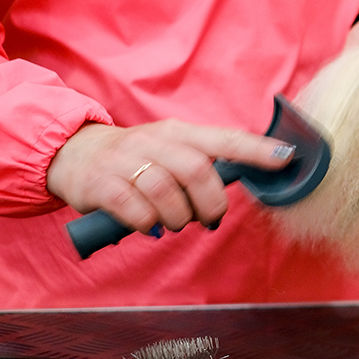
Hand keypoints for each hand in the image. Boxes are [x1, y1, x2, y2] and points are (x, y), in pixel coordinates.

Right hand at [46, 120, 295, 233]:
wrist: (72, 151)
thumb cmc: (137, 157)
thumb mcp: (171, 149)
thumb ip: (204, 162)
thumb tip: (249, 179)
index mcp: (178, 132)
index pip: (224, 139)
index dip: (256, 149)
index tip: (286, 157)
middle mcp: (153, 141)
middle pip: (196, 169)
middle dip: (211, 202)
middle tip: (210, 219)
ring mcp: (125, 161)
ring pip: (165, 190)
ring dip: (179, 216)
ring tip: (177, 223)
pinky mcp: (100, 183)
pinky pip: (133, 207)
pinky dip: (148, 223)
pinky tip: (151, 227)